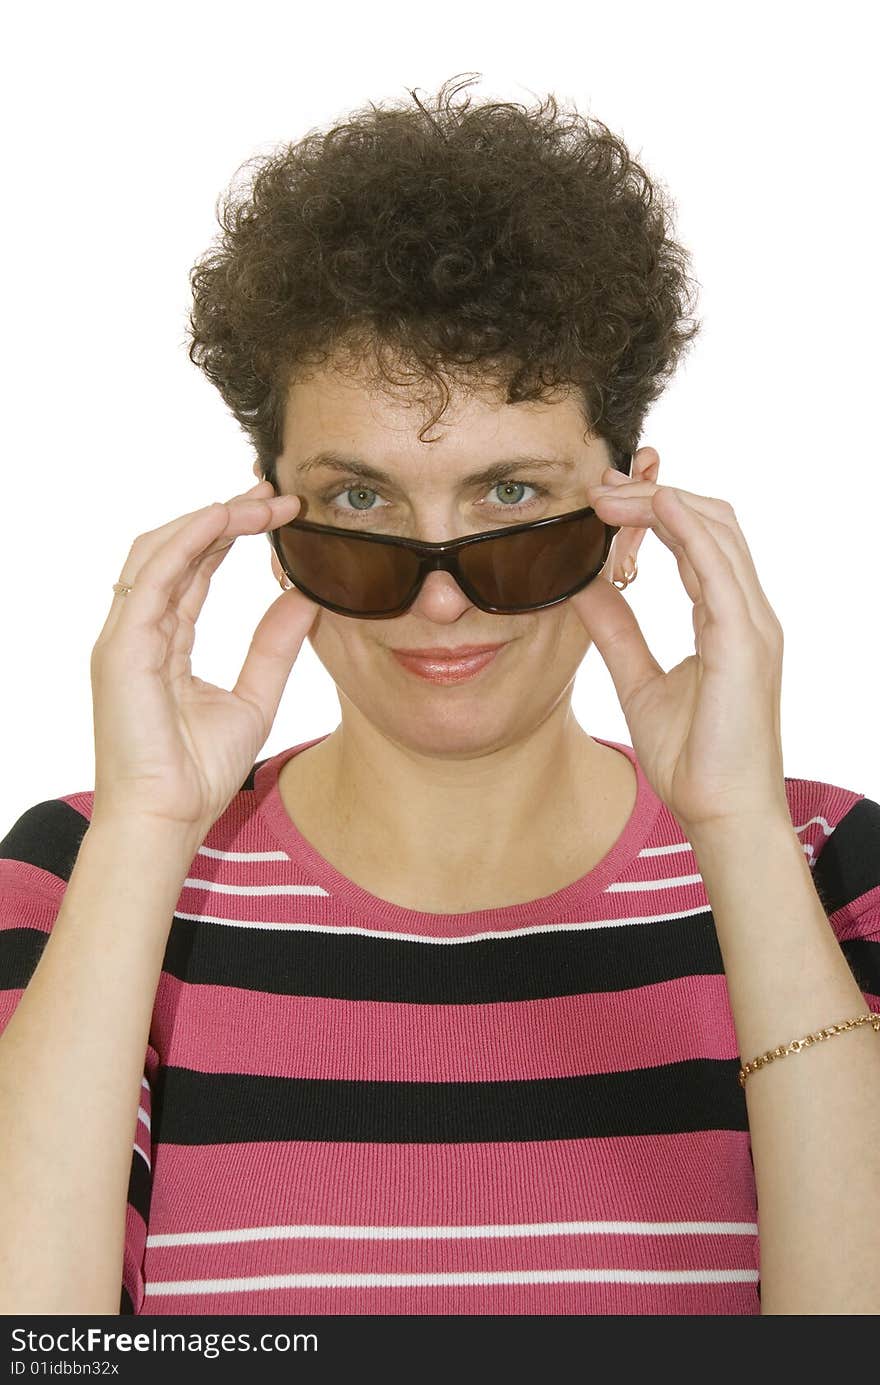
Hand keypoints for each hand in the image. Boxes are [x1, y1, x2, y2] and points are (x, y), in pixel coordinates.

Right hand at [90, 479, 319, 836]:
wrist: (166, 820)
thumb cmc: (198, 774)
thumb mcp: (255, 699)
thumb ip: (275, 646)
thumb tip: (307, 597)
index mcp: (164, 641)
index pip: (195, 569)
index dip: (233, 534)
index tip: (279, 512)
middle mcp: (139, 630)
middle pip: (177, 549)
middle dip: (225, 513)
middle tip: (275, 492)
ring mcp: (125, 635)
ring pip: (161, 549)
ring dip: (212, 517)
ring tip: (260, 499)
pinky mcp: (123, 646)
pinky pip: (154, 575)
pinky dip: (189, 540)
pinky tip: (226, 518)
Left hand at [569, 469, 787, 834]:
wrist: (723, 814)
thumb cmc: (694, 759)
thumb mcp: (638, 681)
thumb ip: (616, 631)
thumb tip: (584, 587)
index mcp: (727, 621)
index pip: (696, 541)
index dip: (653, 511)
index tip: (602, 499)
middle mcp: (746, 613)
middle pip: (710, 523)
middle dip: (654, 494)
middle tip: (598, 485)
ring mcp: (751, 625)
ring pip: (715, 532)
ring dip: (660, 502)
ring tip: (607, 492)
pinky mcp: (744, 643)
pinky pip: (717, 569)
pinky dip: (687, 530)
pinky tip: (653, 506)